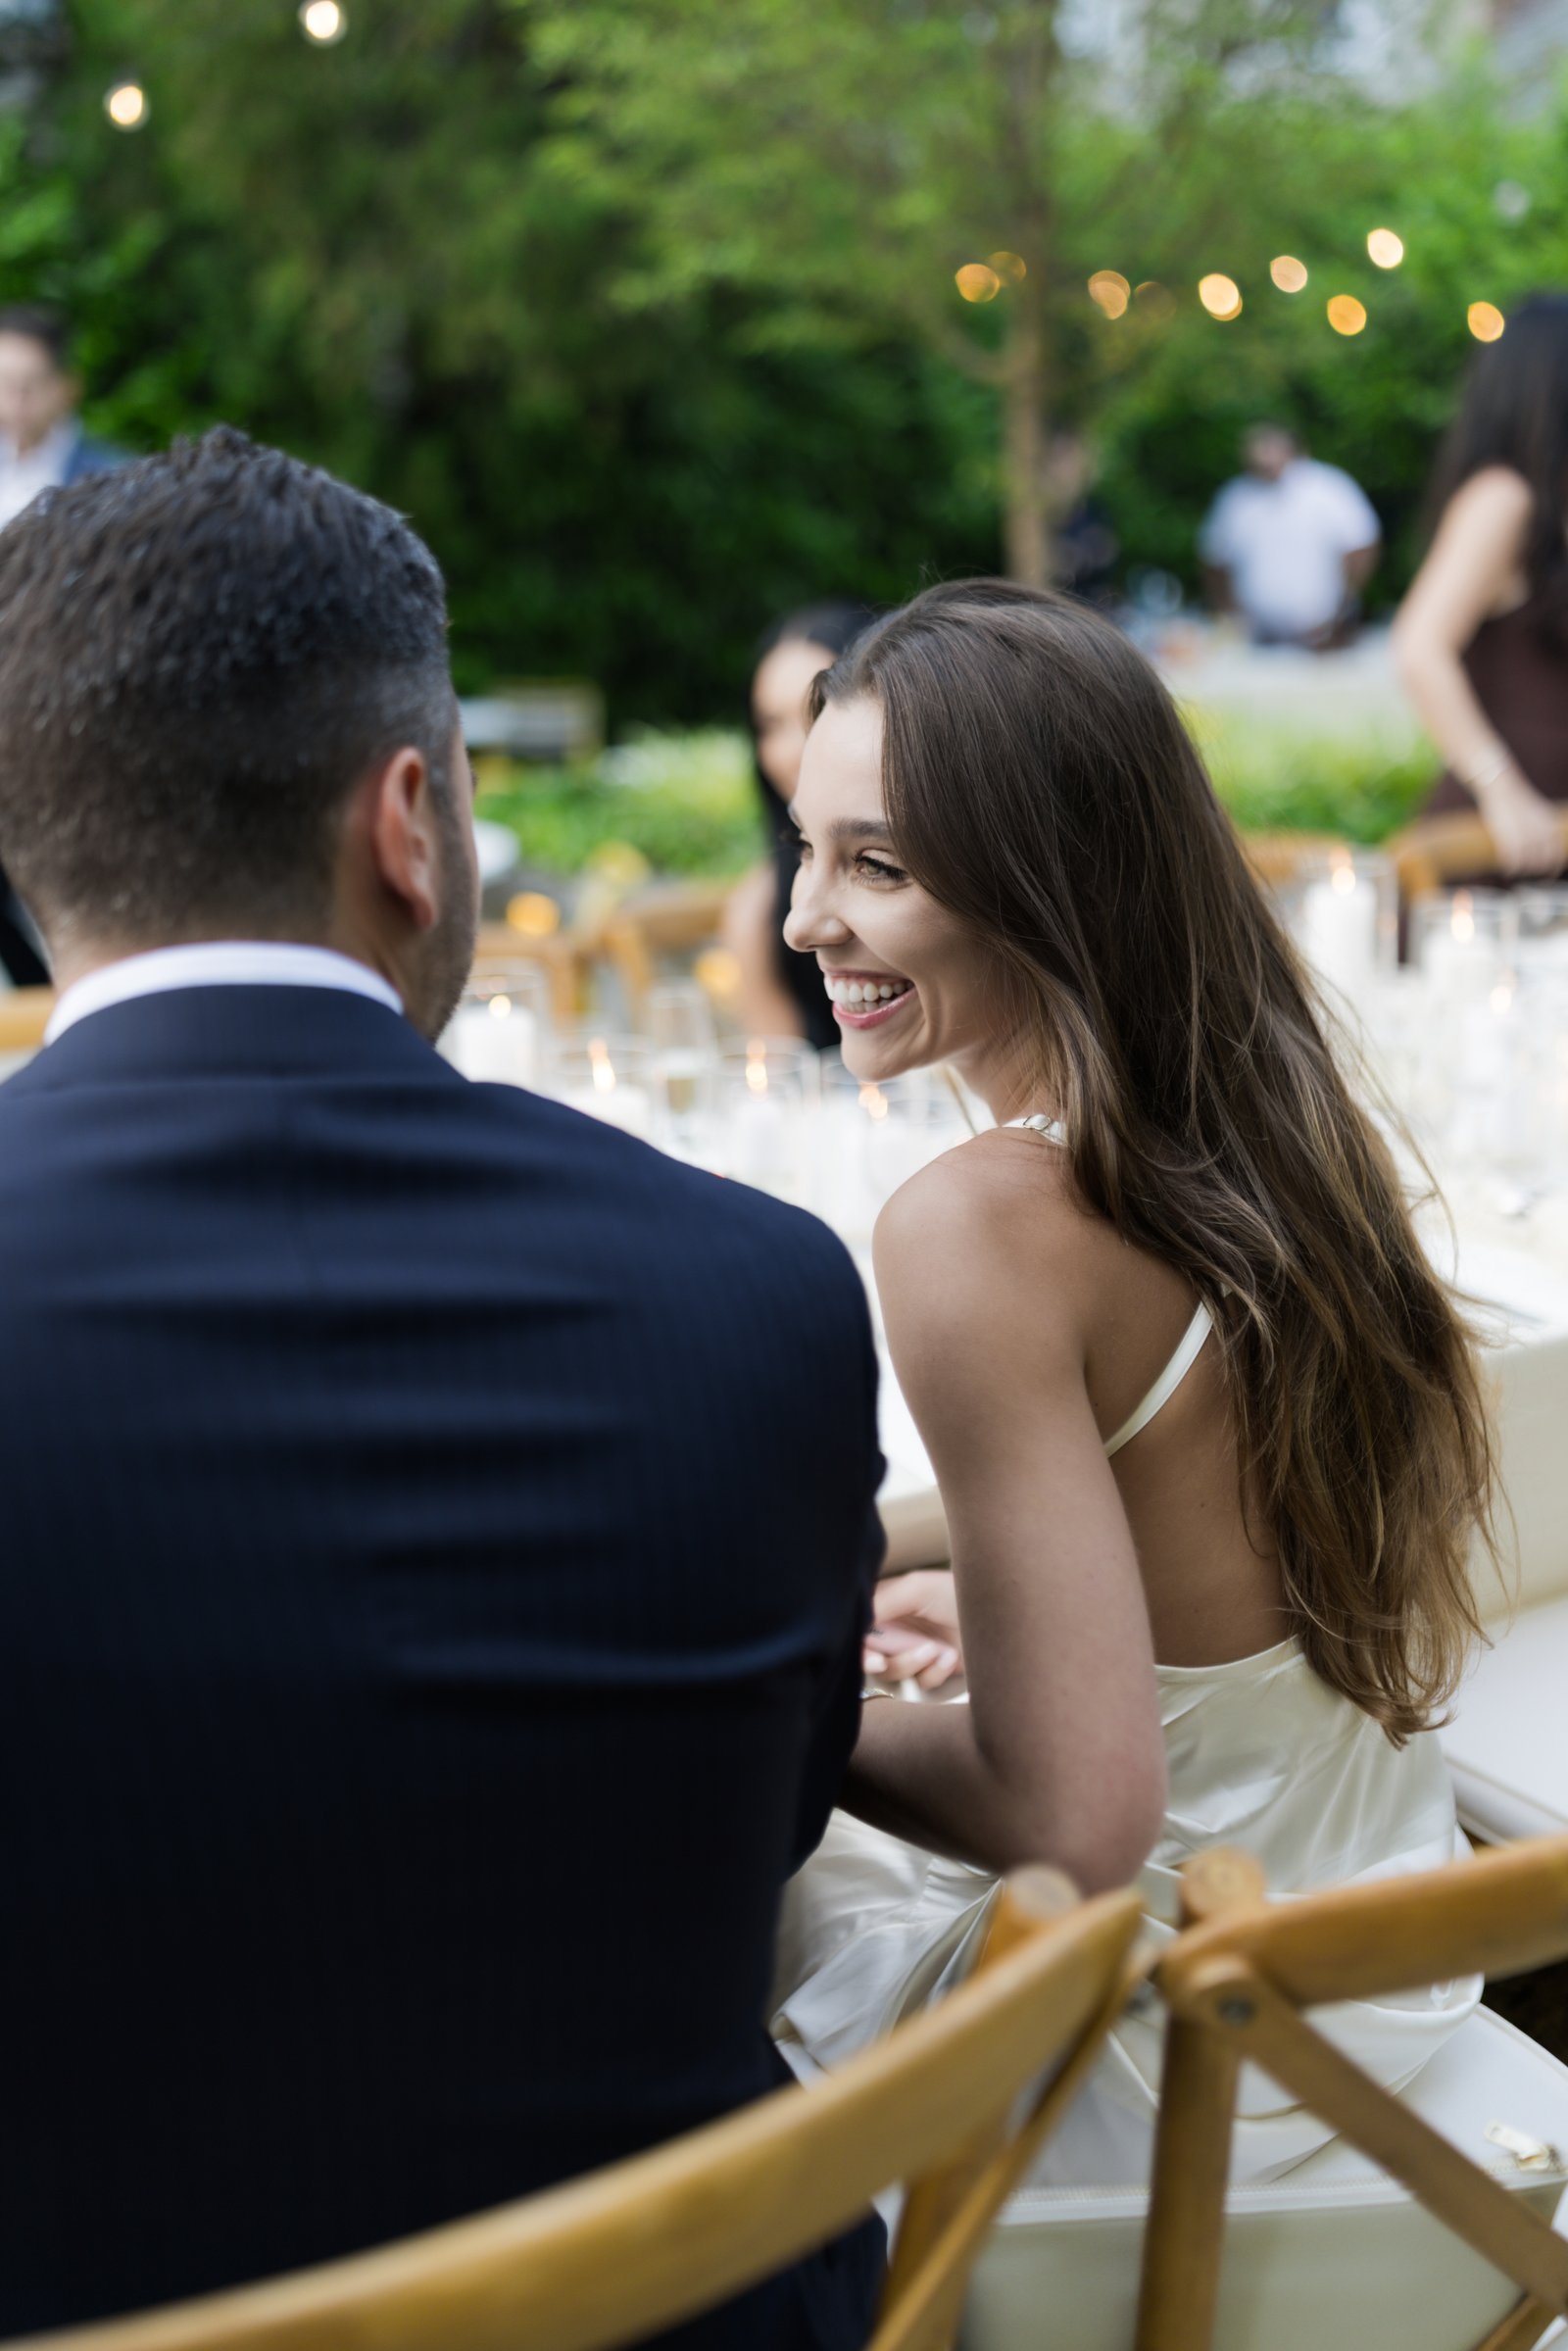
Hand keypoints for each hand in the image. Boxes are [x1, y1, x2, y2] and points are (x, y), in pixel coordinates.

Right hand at [862, 1569, 963, 1690]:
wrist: (998, 1615)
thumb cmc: (957, 1592)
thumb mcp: (915, 1588)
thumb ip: (880, 1603)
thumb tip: (855, 1626)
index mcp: (885, 1606)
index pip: (858, 1630)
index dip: (859, 1646)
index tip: (871, 1656)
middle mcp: (894, 1630)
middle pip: (869, 1656)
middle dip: (880, 1660)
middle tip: (882, 1662)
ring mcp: (912, 1652)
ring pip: (893, 1673)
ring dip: (911, 1663)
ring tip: (935, 1649)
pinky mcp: (932, 1671)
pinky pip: (920, 1683)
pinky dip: (934, 1672)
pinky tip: (950, 1657)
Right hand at [1478, 770, 1564, 875]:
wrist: (1502, 788)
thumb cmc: (1517, 800)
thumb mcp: (1538, 813)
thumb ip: (1544, 827)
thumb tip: (1545, 839)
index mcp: (1549, 827)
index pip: (1557, 855)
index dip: (1553, 868)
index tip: (1548, 875)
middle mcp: (1540, 834)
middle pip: (1542, 863)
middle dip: (1536, 871)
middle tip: (1528, 874)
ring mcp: (1525, 838)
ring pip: (1527, 865)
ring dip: (1522, 870)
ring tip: (1516, 870)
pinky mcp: (1509, 840)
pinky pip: (1513, 862)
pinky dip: (1511, 868)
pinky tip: (1508, 870)